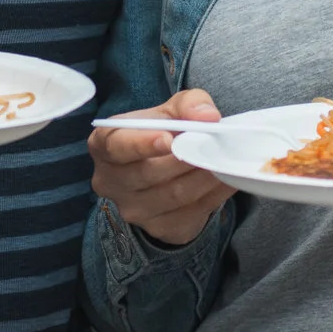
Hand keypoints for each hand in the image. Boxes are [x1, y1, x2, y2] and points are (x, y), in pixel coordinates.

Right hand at [89, 88, 234, 246]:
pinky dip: (215, 195)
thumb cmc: (162, 132)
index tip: (168, 138)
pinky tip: (228, 179)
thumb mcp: (172, 110)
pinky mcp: (159, 228)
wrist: (166, 168)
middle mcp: (110, 182)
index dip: (141, 144)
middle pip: (148, 173)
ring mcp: (133, 210)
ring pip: (174, 195)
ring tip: (225, 160)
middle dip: (185, 158)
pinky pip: (192, 213)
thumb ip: (188, 104)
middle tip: (213, 145)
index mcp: (104, 146)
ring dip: (205, 177)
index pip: (117, 147)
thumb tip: (208, 116)